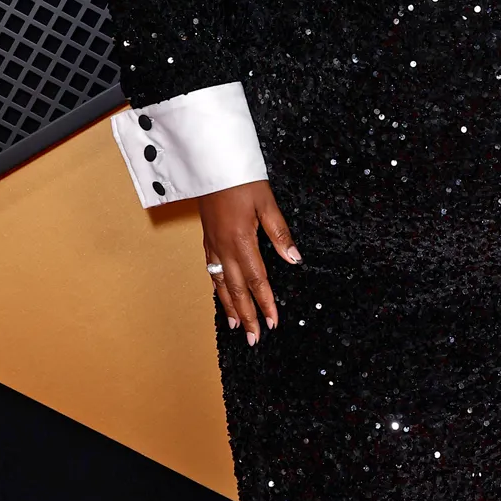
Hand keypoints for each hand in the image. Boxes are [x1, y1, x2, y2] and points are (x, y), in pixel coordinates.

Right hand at [198, 181, 300, 346]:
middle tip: (255, 339)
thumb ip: (280, 233)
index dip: (266, 303)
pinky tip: (222, 296)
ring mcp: (212, 244)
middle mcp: (224, 247)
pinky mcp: (206, 238)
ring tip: (237, 328)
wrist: (209, 161)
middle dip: (248, 315)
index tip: (274, 322)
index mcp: (242, 240)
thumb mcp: (267, 202)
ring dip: (231, 308)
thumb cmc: (240, 178)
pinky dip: (217, 289)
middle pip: (238, 289)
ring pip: (221, 284)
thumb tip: (294, 260)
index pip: (258, 280)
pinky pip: (211, 271)